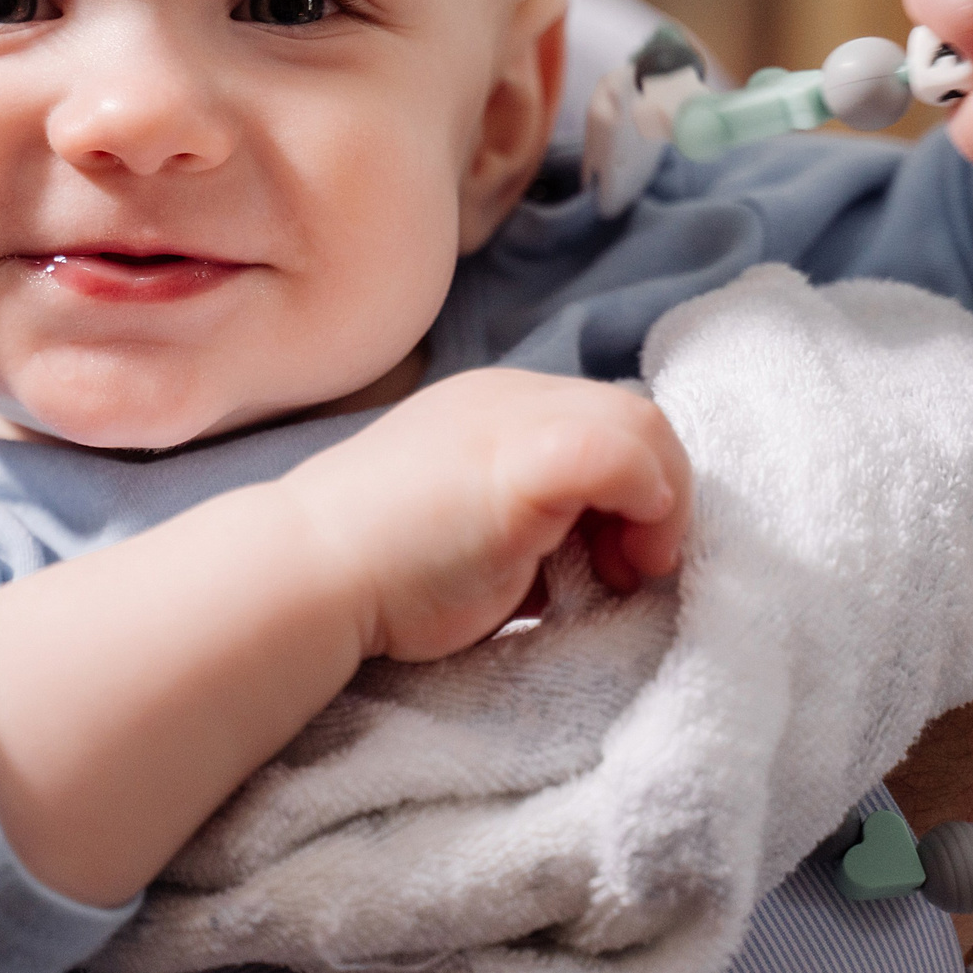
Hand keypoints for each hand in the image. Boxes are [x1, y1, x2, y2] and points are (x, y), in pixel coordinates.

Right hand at [279, 369, 689, 663]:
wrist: (310, 575)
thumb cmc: (378, 577)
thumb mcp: (472, 533)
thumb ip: (532, 526)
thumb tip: (602, 559)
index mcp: (488, 409)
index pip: (599, 422)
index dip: (629, 490)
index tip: (612, 562)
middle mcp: (507, 395)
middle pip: (633, 416)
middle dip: (658, 497)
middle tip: (633, 572)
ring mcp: (517, 416)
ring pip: (644, 426)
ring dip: (662, 505)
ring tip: (630, 573)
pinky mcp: (532, 454)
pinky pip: (627, 452)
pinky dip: (653, 504)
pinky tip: (627, 558)